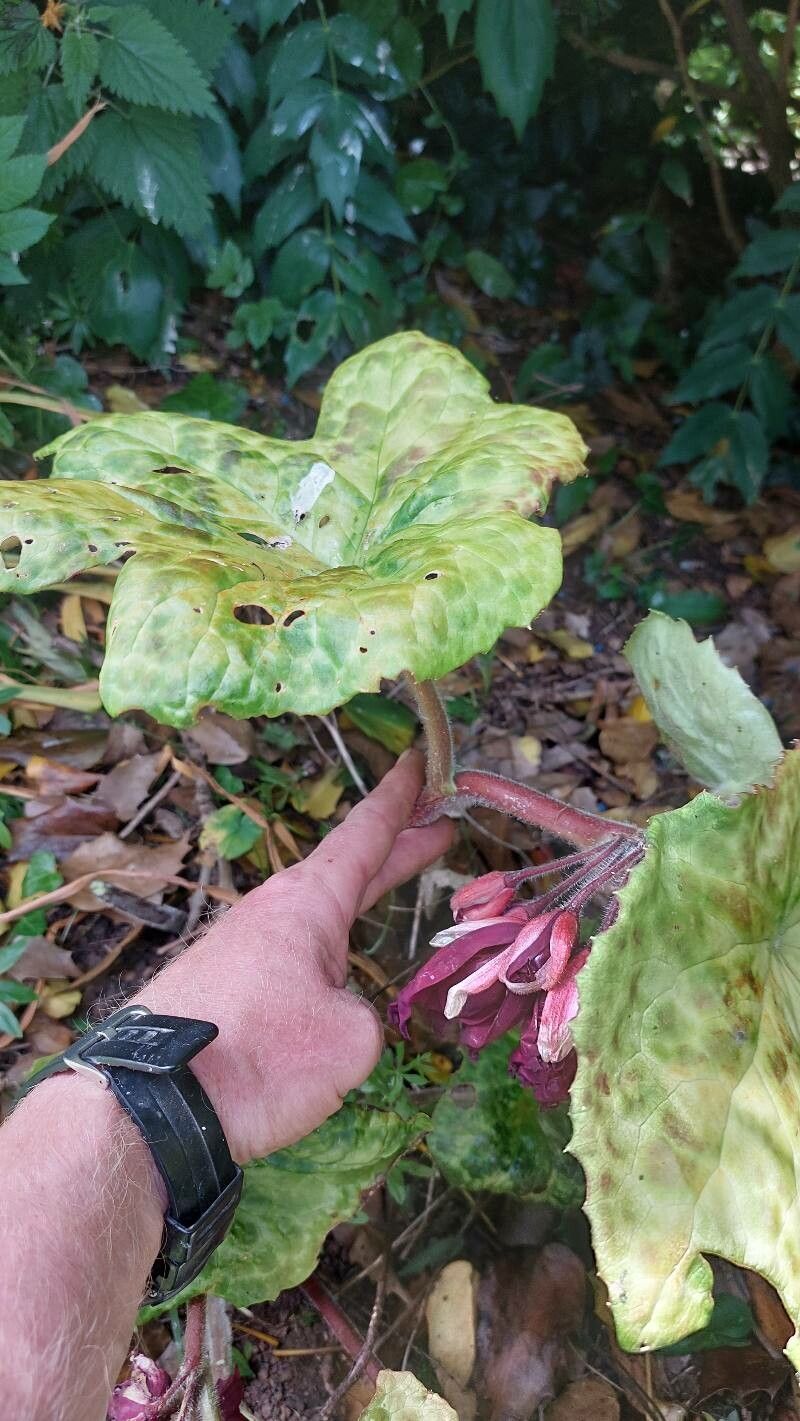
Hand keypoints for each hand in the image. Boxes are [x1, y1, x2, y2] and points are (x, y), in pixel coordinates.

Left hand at [133, 749, 452, 1162]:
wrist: (152, 1103)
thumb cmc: (259, 1057)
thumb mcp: (350, 1040)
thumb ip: (363, 1015)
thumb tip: (335, 1015)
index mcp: (308, 903)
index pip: (366, 834)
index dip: (400, 798)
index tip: (420, 760)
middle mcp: (273, 913)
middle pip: (347, 869)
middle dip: (397, 849)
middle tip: (438, 827)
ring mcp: (243, 948)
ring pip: (317, 914)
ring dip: (358, 899)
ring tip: (388, 891)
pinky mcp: (223, 987)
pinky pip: (291, 954)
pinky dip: (325, 945)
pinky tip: (332, 973)